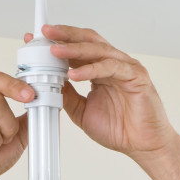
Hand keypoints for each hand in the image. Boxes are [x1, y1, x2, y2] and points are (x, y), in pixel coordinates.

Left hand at [25, 25, 176, 159]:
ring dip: (74, 49)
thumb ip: (67, 95)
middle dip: (65, 35)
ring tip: (55, 52)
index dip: (58, 42)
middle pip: (88, 41)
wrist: (143, 146)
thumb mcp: (82, 112)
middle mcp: (114, 64)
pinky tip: (74, 73)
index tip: (37, 39)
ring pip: (98, 50)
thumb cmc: (120, 130)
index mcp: (101, 70)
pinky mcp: (136, 76)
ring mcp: (126, 68)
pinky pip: (111, 67)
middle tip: (45, 33)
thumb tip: (49, 82)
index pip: (78, 48)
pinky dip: (91, 69)